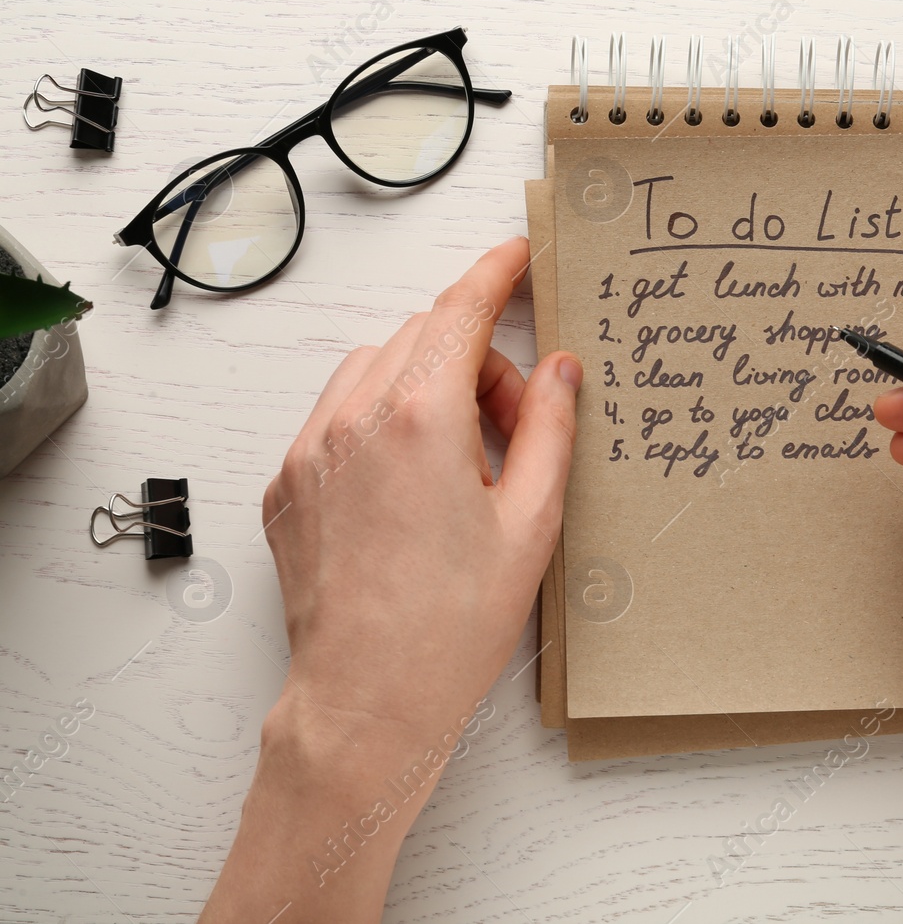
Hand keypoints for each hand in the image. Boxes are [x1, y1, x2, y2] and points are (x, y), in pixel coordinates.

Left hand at [262, 236, 579, 760]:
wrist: (367, 701)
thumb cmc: (451, 626)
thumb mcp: (532, 522)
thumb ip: (549, 428)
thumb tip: (559, 368)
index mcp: (420, 418)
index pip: (461, 310)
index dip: (496, 273)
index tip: (518, 254)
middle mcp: (353, 421)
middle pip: (424, 340)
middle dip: (477, 360)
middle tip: (517, 426)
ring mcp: (310, 452)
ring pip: (375, 371)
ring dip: (426, 387)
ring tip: (466, 464)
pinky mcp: (288, 486)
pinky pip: (338, 417)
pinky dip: (382, 423)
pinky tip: (416, 487)